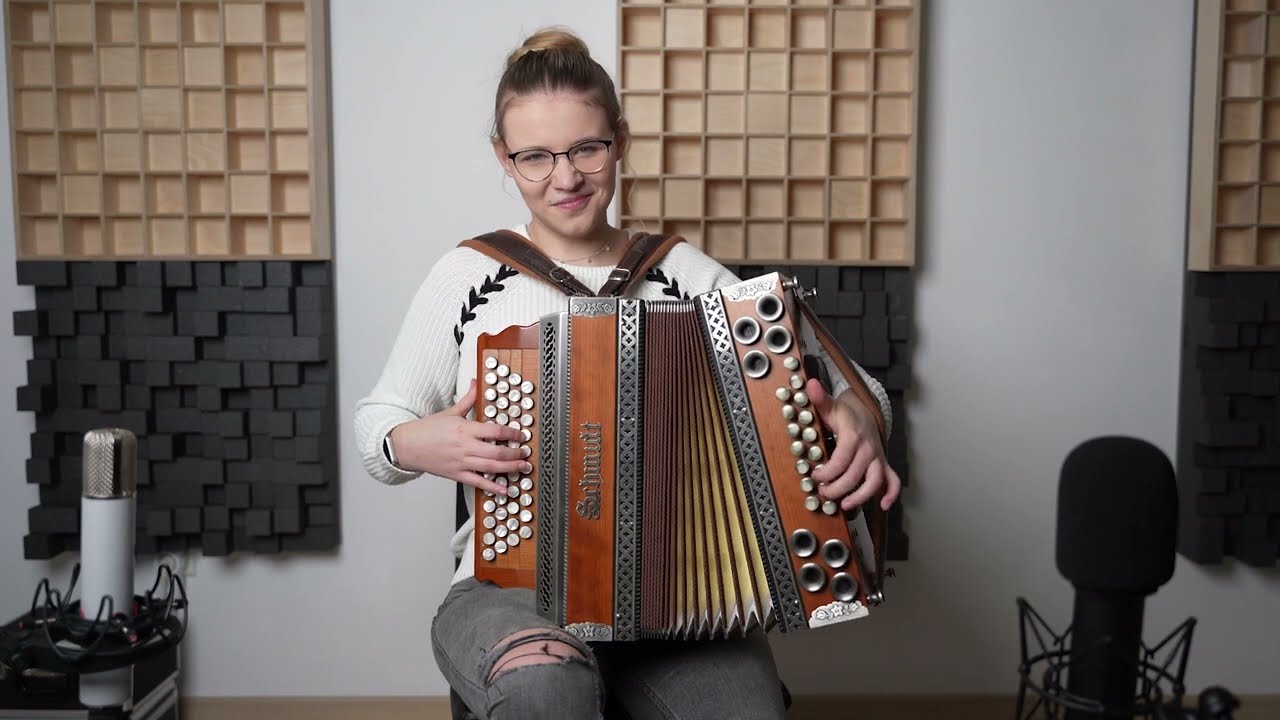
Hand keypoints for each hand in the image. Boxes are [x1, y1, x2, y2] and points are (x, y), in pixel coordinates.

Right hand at [388, 380, 527, 494]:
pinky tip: (504, 490)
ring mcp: (461, 462)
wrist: (407, 446)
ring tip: (522, 467)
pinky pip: (478, 482)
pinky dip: (492, 487)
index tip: (521, 435)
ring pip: (490, 467)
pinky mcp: (456, 475)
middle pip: (496, 452)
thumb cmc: (427, 430)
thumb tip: (475, 382)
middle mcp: (465, 447)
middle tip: (526, 453)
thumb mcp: (450, 412)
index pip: (495, 431)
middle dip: (515, 454)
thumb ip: (467, 399)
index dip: (512, 434)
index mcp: (465, 429)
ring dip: (510, 468)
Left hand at [806, 378, 900, 511]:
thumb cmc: (845, 414)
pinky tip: (883, 505)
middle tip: (824, 493)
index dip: (828, 472)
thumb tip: (810, 384)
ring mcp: (878, 457)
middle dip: (838, 488)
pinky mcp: (883, 464)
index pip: (842, 460)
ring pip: (876, 481)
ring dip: (862, 496)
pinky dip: (891, 494)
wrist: (865, 411)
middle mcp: (868, 449)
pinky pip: (893, 480)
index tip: (815, 475)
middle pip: (856, 474)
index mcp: (854, 436)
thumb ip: (820, 398)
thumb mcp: (831, 406)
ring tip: (846, 506)